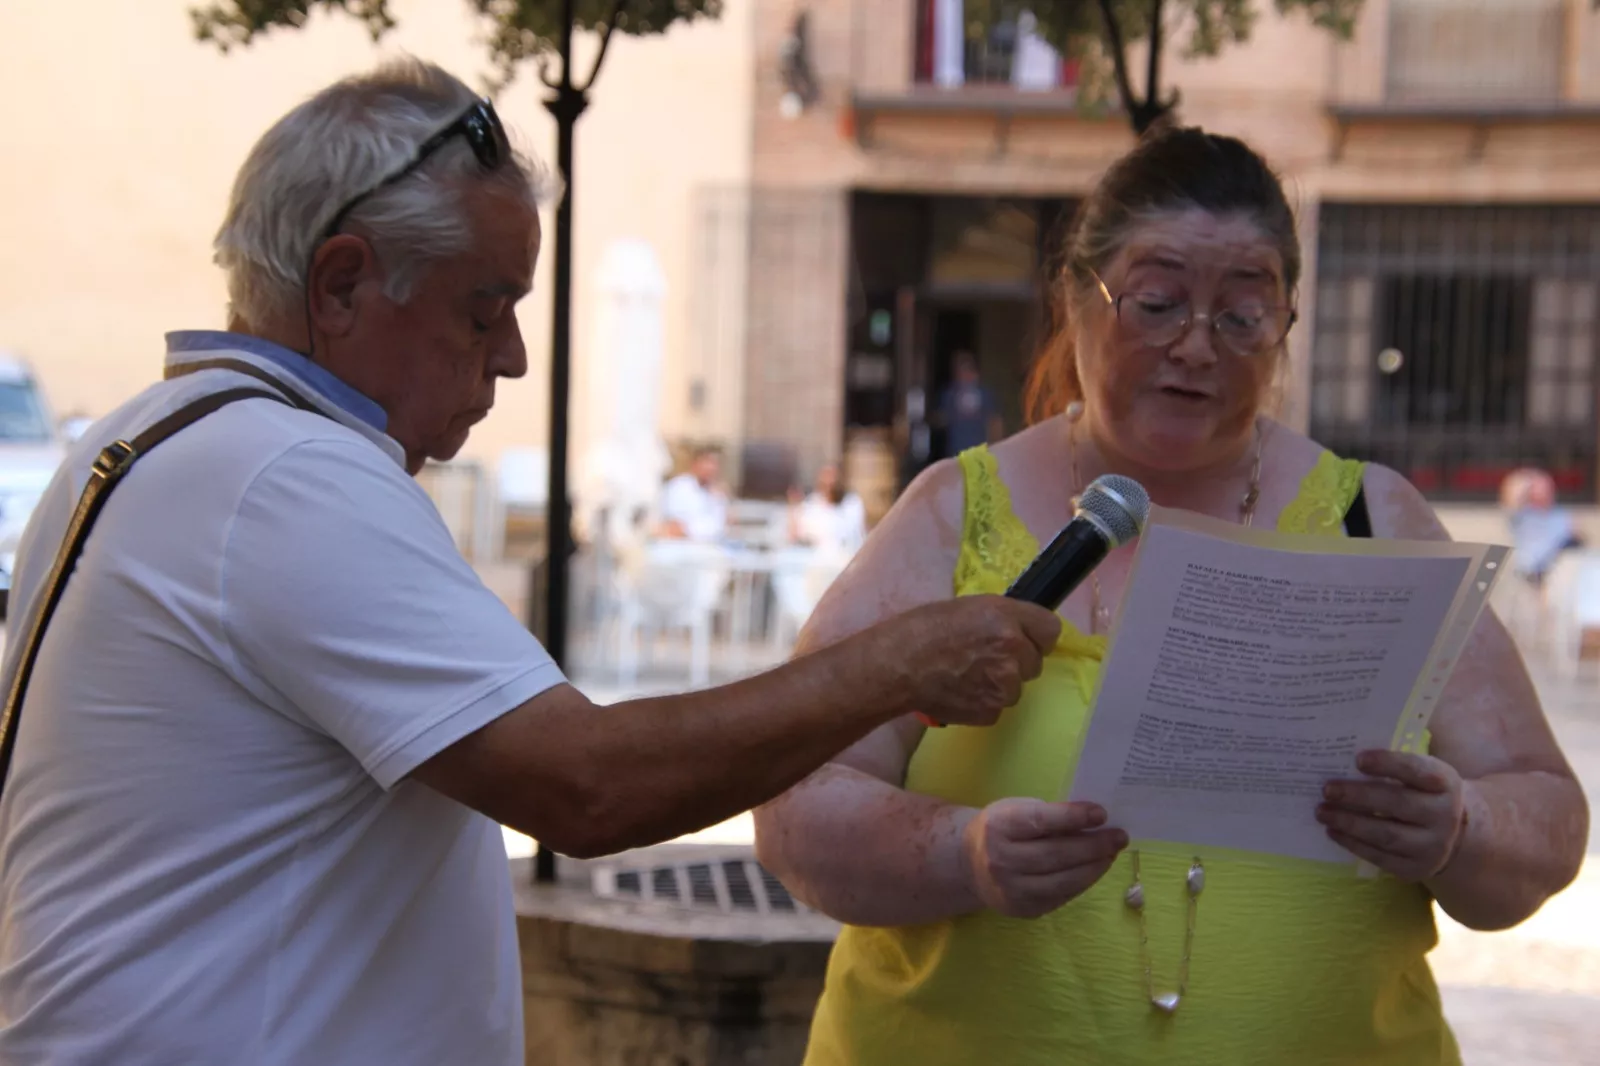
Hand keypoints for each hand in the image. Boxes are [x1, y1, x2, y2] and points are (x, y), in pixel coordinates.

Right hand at [882, 596, 1061, 727]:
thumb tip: (1018, 630)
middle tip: (985, 657)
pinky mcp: (991, 711)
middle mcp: (1014, 651)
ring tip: (967, 675)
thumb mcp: (968, 607)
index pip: (1051, 630)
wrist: (898, 666)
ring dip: (1000, 684)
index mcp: (1007, 619)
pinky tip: (960, 691)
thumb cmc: (923, 628)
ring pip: (1016, 688)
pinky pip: (997, 706)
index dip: (1035, 635)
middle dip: (1016, 661)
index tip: (1022, 639)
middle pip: (1035, 662)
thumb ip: (1001, 619)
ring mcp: (1005, 686)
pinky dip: (983, 701)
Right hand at [963, 799, 1127, 917]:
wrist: (969, 864)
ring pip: (1062, 881)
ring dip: (1094, 867)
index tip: (1101, 814)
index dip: (1073, 817)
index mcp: (998, 827)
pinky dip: (1082, 882)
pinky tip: (1094, 869)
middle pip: (1056, 854)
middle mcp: (1000, 860)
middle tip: (1120, 837)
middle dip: (1093, 846)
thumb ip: (1049, 815)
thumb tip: (1094, 822)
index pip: (1041, 821)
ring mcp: (1010, 890)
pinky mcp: (1022, 909)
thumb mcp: (1016, 810)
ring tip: (1112, 854)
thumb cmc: (1002, 829)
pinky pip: (1061, 896)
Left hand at [1317, 750, 1467, 881]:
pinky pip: (1380, 857)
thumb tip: (1344, 756)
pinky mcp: (1416, 869)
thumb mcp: (1422, 773)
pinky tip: (1333, 831)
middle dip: (1358, 796)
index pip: (1416, 770)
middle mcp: (1444, 816)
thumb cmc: (1424, 793)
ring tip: (1322, 812)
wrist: (1456, 835)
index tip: (1357, 759)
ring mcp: (1432, 847)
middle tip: (1327, 789)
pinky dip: (1353, 844)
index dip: (1387, 763)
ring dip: (1349, 823)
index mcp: (1445, 783)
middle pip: (1398, 804)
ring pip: (1386, 835)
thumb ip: (1394, 764)